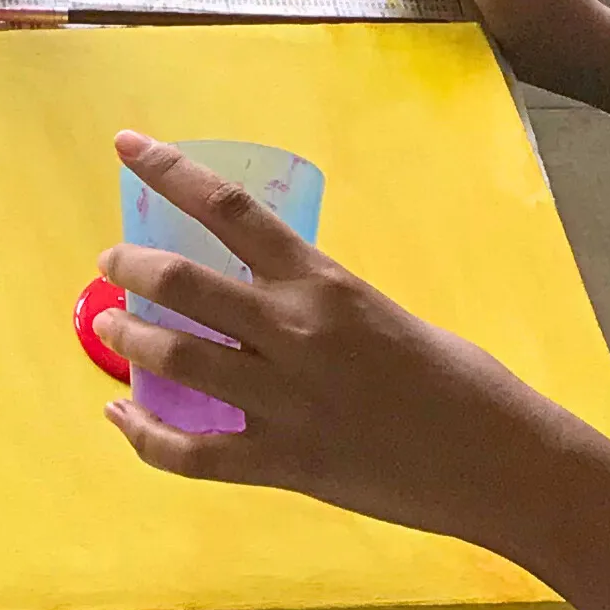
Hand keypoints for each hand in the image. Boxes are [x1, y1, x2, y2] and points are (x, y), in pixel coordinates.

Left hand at [94, 134, 571, 546]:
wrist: (502, 461)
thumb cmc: (461, 383)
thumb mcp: (384, 314)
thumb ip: (320, 304)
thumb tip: (267, 299)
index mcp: (325, 284)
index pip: (230, 209)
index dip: (168, 170)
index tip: (126, 146)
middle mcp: (295, 332)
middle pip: (181, 284)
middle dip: (130, 268)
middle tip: (110, 263)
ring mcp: (284, 401)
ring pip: (173, 360)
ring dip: (127, 338)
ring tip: (107, 326)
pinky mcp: (282, 463)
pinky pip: (189, 453)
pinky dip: (141, 435)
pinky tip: (119, 417)